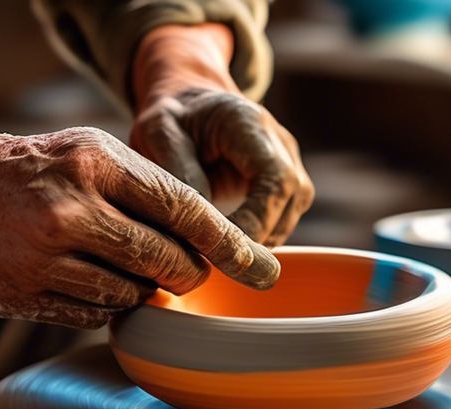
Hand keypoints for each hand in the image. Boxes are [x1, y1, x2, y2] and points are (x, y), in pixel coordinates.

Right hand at [0, 119, 278, 328]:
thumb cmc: (26, 171)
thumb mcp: (85, 153)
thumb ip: (146, 190)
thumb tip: (207, 245)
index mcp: (95, 163)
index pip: (184, 208)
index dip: (229, 242)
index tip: (261, 267)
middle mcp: (72, 209)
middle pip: (168, 261)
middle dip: (189, 273)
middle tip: (188, 271)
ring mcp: (47, 256)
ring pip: (135, 294)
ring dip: (145, 289)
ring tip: (120, 264)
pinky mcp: (28, 296)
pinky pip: (98, 315)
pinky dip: (109, 305)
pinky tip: (91, 281)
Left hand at [129, 24, 313, 247]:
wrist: (190, 106)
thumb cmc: (173, 118)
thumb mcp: (158, 131)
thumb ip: (180, 169)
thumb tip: (202, 218)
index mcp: (249, 124)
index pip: (276, 180)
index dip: (257, 219)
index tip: (223, 246)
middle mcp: (280, 142)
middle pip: (291, 199)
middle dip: (258, 235)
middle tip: (217, 259)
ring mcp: (290, 163)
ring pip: (290, 214)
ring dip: (260, 240)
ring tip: (218, 252)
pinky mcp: (287, 184)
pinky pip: (283, 219)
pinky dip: (259, 237)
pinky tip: (228, 244)